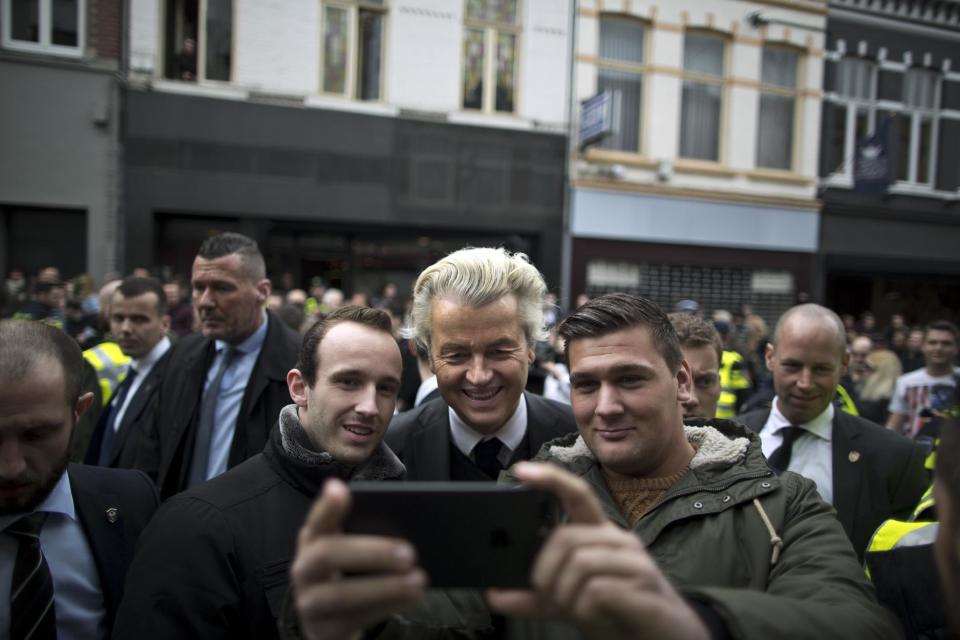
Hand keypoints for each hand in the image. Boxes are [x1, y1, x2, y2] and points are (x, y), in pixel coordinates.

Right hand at [290, 479, 426, 639]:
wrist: (329, 621)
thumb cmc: (348, 572)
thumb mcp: (351, 548)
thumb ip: (368, 531)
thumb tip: (407, 520)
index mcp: (312, 539)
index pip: (317, 519)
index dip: (326, 506)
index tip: (340, 489)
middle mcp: (304, 568)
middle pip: (328, 554)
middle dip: (371, 552)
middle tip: (410, 552)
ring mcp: (309, 601)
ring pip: (340, 595)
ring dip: (384, 587)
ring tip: (418, 579)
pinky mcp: (322, 629)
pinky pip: (353, 619)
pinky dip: (385, 607)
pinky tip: (410, 598)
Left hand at [487, 463, 709, 639]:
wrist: (664, 638)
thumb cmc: (616, 612)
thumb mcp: (569, 602)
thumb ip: (534, 597)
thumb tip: (495, 595)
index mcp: (599, 534)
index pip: (575, 494)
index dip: (550, 478)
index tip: (521, 471)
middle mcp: (618, 539)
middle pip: (566, 537)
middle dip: (544, 571)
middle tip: (544, 594)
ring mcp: (634, 560)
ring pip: (579, 563)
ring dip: (564, 594)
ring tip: (572, 609)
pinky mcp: (643, 585)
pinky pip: (597, 590)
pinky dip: (584, 608)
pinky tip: (592, 615)